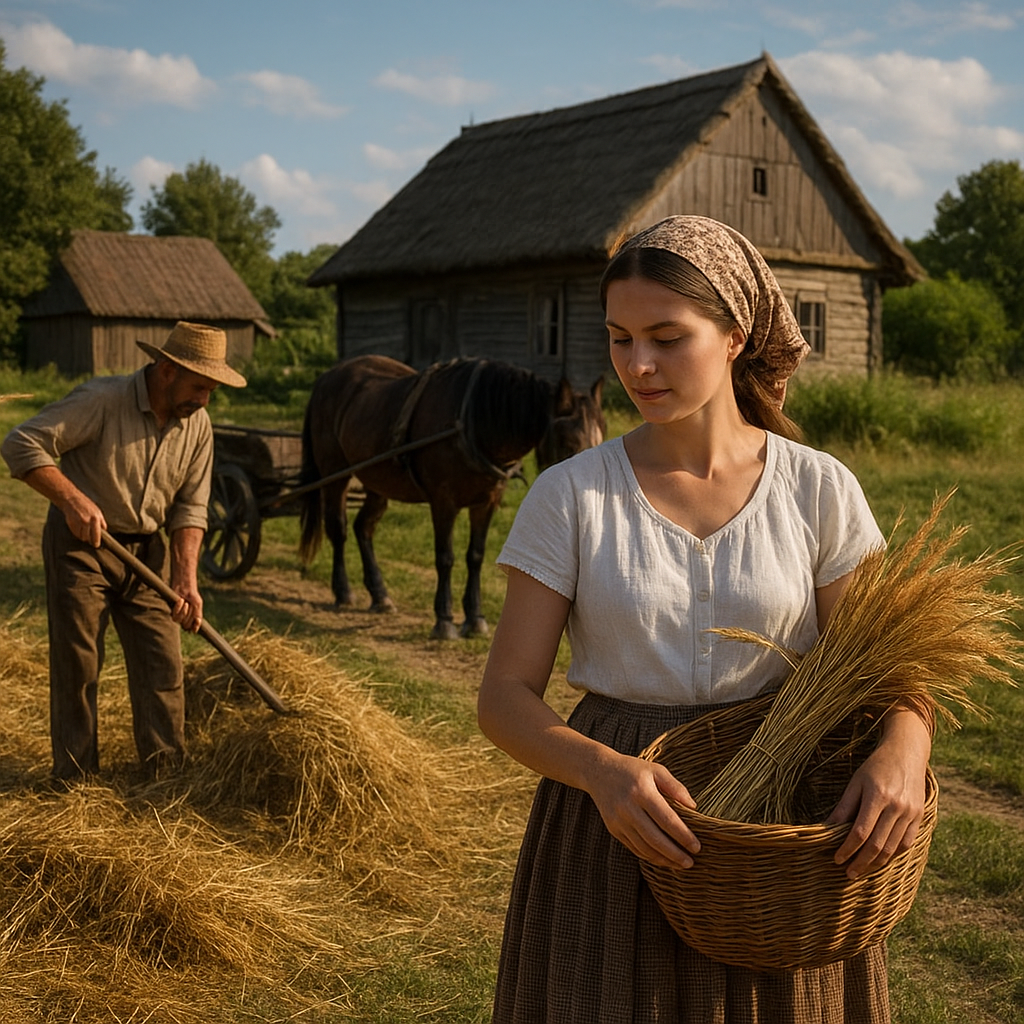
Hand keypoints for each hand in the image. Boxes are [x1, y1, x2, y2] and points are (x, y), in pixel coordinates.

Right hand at [60, 491, 106, 547]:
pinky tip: (78, 528)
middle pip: (87, 537)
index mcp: (95, 518)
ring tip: (84, 532)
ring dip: (83, 536)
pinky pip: (75, 533)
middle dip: (89, 540)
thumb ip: (101, 522)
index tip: (96, 546)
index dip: (96, 541)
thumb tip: (105, 532)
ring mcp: (77, 522)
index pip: (97, 534)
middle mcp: (86, 521)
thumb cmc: (87, 506)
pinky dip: (77, 533)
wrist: (72, 499)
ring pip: (81, 536)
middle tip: (89, 540)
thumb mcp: (97, 512)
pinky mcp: (70, 523)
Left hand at [169, 577, 203, 632]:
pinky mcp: (171, 611)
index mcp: (192, 619)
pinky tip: (181, 600)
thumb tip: (198, 622)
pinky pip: (174, 614)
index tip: (197, 621)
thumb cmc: (192, 595)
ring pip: (179, 621)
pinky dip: (178, 607)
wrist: (184, 586)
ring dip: (184, 612)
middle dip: (190, 615)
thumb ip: (198, 614)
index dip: (194, 627)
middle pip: (186, 625)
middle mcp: (184, 619)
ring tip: (186, 603)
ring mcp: (177, 615)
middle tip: (191, 605)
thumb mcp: (198, 604)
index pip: (192, 629)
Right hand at [587, 751, 700, 868]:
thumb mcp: (655, 770)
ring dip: (663, 859)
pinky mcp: (613, 828)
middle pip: (654, 838)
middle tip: (690, 862)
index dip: (683, 836)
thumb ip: (675, 787)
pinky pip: (633, 847)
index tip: (697, 846)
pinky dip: (649, 856)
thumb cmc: (632, 770)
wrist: (599, 771)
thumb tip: (693, 807)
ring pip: (643, 847)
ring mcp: (618, 820)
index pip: (666, 819)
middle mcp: (628, 808)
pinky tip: (662, 858)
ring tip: (679, 864)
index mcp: (642, 791)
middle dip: (674, 854)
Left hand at [826, 722, 928, 879]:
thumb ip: (844, 806)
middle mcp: (896, 807)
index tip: (836, 858)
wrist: (907, 753)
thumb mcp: (855, 782)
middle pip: (877, 845)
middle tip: (848, 873)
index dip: (847, 848)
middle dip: (861, 862)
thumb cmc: (876, 766)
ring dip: (877, 863)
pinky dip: (893, 854)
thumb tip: (827, 828)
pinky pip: (907, 843)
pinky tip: (881, 859)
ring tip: (862, 869)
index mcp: (877, 796)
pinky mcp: (920, 817)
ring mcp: (910, 813)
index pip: (860, 832)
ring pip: (893, 848)